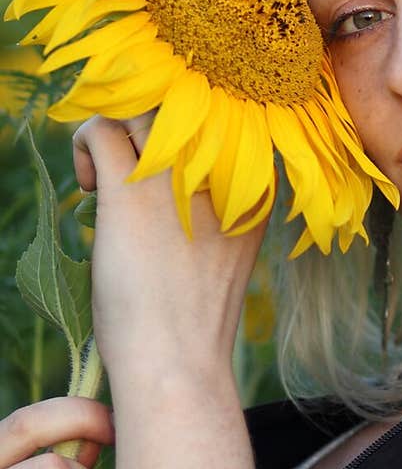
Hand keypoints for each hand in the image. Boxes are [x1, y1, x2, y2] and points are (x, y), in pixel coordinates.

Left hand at [72, 113, 268, 382]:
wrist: (177, 364)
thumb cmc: (192, 322)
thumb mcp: (220, 255)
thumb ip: (207, 209)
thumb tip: (161, 174)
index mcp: (251, 191)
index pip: (220, 123)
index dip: (182, 132)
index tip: (160, 168)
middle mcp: (220, 173)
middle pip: (182, 104)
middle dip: (147, 123)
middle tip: (126, 165)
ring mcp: (175, 177)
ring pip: (138, 108)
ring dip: (114, 129)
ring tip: (103, 178)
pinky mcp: (130, 190)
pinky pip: (98, 129)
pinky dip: (83, 144)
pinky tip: (87, 185)